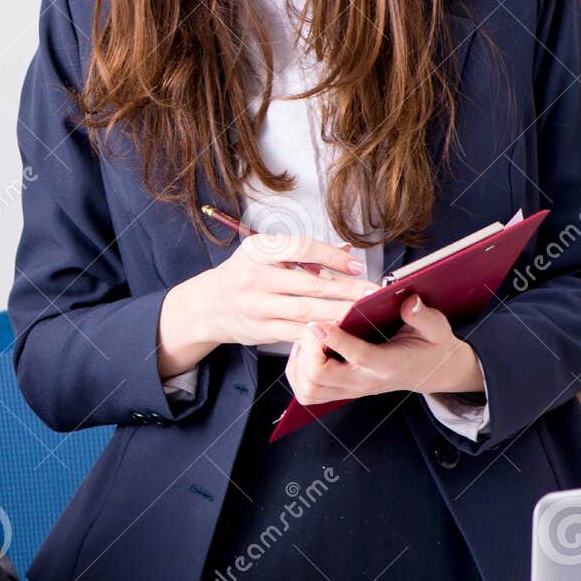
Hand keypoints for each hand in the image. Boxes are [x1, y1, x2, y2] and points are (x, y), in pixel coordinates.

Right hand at [159, 233, 380, 377]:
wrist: (208, 304)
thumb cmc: (243, 274)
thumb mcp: (265, 253)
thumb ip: (305, 252)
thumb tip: (345, 249)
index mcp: (256, 250)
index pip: (300, 249)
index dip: (332, 257)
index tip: (357, 266)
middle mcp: (253, 276)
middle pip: (309, 284)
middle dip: (346, 290)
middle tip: (373, 293)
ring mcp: (255, 306)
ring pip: (306, 312)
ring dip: (339, 312)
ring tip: (364, 312)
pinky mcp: (260, 330)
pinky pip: (297, 332)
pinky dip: (322, 331)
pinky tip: (341, 329)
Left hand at [286, 293, 485, 404]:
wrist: (432, 371)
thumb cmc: (430, 346)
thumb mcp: (436, 329)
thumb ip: (424, 317)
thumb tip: (410, 302)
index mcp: (388, 364)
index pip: (358, 357)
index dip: (335, 340)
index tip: (318, 323)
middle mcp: (364, 381)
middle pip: (319, 378)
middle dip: (307, 350)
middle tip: (313, 326)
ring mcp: (350, 390)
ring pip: (308, 390)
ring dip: (298, 363)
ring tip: (308, 339)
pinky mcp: (341, 391)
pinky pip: (308, 392)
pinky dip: (297, 371)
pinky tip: (305, 350)